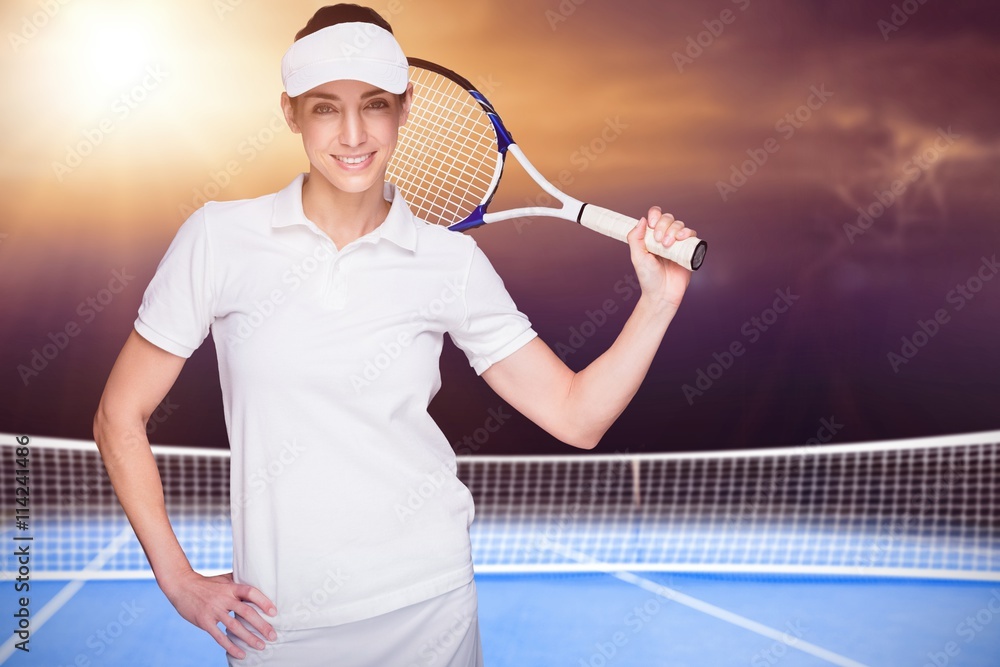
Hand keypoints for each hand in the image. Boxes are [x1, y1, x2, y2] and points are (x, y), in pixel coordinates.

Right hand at [160, 570, 277, 659]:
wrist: (182, 586)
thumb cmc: (206, 583)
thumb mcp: (223, 579)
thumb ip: (238, 582)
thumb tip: (257, 580)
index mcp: (231, 587)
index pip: (251, 593)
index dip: (264, 601)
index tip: (274, 612)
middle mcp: (224, 598)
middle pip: (246, 612)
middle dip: (262, 625)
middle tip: (273, 636)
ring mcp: (214, 610)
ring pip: (235, 626)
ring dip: (249, 638)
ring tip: (261, 646)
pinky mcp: (205, 622)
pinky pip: (219, 637)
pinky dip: (231, 646)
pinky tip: (241, 654)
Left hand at [626, 206, 694, 312]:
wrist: (662, 294)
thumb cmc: (648, 278)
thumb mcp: (637, 257)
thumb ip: (635, 238)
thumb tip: (642, 219)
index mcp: (651, 236)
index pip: (655, 216)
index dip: (655, 215)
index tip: (651, 225)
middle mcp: (664, 237)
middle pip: (668, 218)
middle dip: (663, 226)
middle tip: (659, 241)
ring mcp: (677, 243)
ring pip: (679, 225)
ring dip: (673, 230)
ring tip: (668, 245)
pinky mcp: (688, 250)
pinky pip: (691, 235)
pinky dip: (687, 233)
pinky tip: (681, 239)